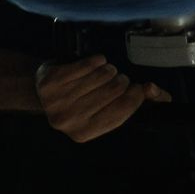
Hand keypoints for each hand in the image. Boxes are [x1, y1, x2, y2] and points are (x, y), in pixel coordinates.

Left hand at [34, 54, 167, 141]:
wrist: (40, 92)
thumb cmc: (81, 101)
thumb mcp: (104, 109)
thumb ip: (135, 103)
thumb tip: (155, 90)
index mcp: (84, 134)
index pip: (123, 110)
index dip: (135, 95)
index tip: (136, 87)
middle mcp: (69, 121)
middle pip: (114, 89)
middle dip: (120, 80)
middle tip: (114, 80)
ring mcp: (58, 101)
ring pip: (102, 74)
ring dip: (108, 69)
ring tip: (103, 72)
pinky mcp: (51, 81)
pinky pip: (86, 64)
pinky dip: (96, 59)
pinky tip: (95, 62)